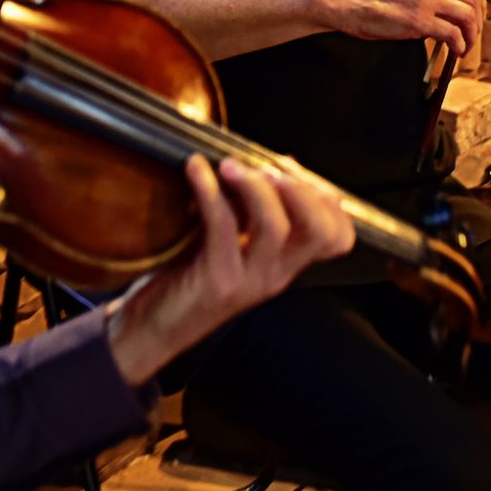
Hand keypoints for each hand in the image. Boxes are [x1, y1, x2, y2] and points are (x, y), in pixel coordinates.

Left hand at [106, 156, 355, 383]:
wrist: (153, 328)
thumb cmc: (188, 277)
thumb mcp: (232, 242)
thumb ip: (252, 211)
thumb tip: (268, 162)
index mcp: (285, 264)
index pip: (338, 237)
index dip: (326, 198)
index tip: (292, 170)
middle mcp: (277, 275)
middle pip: (322, 231)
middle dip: (302, 189)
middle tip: (269, 168)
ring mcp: (250, 281)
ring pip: (276, 226)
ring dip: (254, 185)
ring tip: (229, 165)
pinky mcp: (217, 281)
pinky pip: (223, 226)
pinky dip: (210, 190)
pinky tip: (195, 170)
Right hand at [309, 0, 490, 55]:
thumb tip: (445, 1)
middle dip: (479, 19)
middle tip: (473, 32)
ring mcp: (426, 0)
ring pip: (468, 16)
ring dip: (472, 34)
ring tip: (465, 45)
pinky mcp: (419, 22)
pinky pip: (453, 34)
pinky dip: (460, 45)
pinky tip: (456, 51)